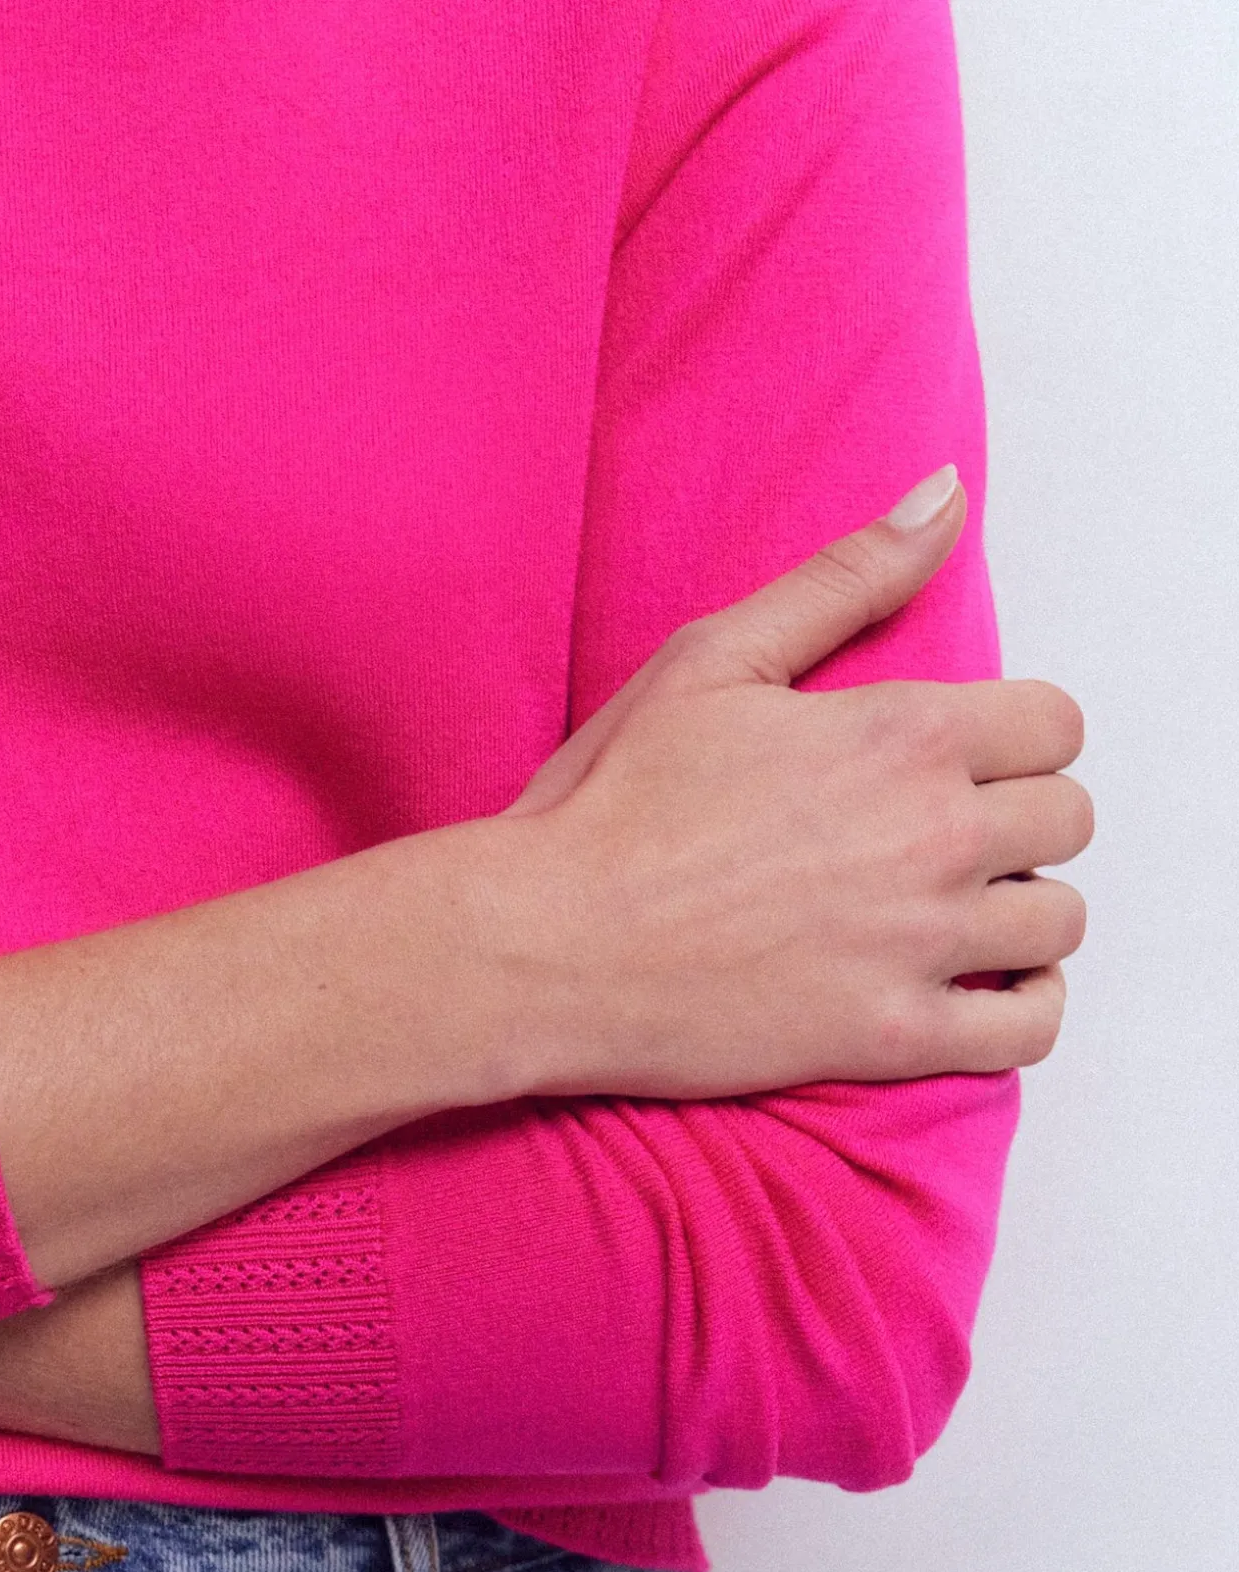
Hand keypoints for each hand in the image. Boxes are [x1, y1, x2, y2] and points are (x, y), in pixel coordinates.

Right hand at [477, 466, 1088, 1099]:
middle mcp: (935, 836)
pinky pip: (1026, 1032)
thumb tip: (944, 495)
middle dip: (1021, 822)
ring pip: (1057, 923)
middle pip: (1066, 821)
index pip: (1054, 725)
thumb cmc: (611, 806)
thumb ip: (845, 578)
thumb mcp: (713, 659)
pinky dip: (1023, 1012)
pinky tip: (980, 995)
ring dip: (1021, 916)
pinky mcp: (893, 1037)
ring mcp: (921, 944)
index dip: (1018, 740)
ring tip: (959, 918)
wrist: (544, 946)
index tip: (969, 764)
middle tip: (948, 840)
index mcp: (905, 733)